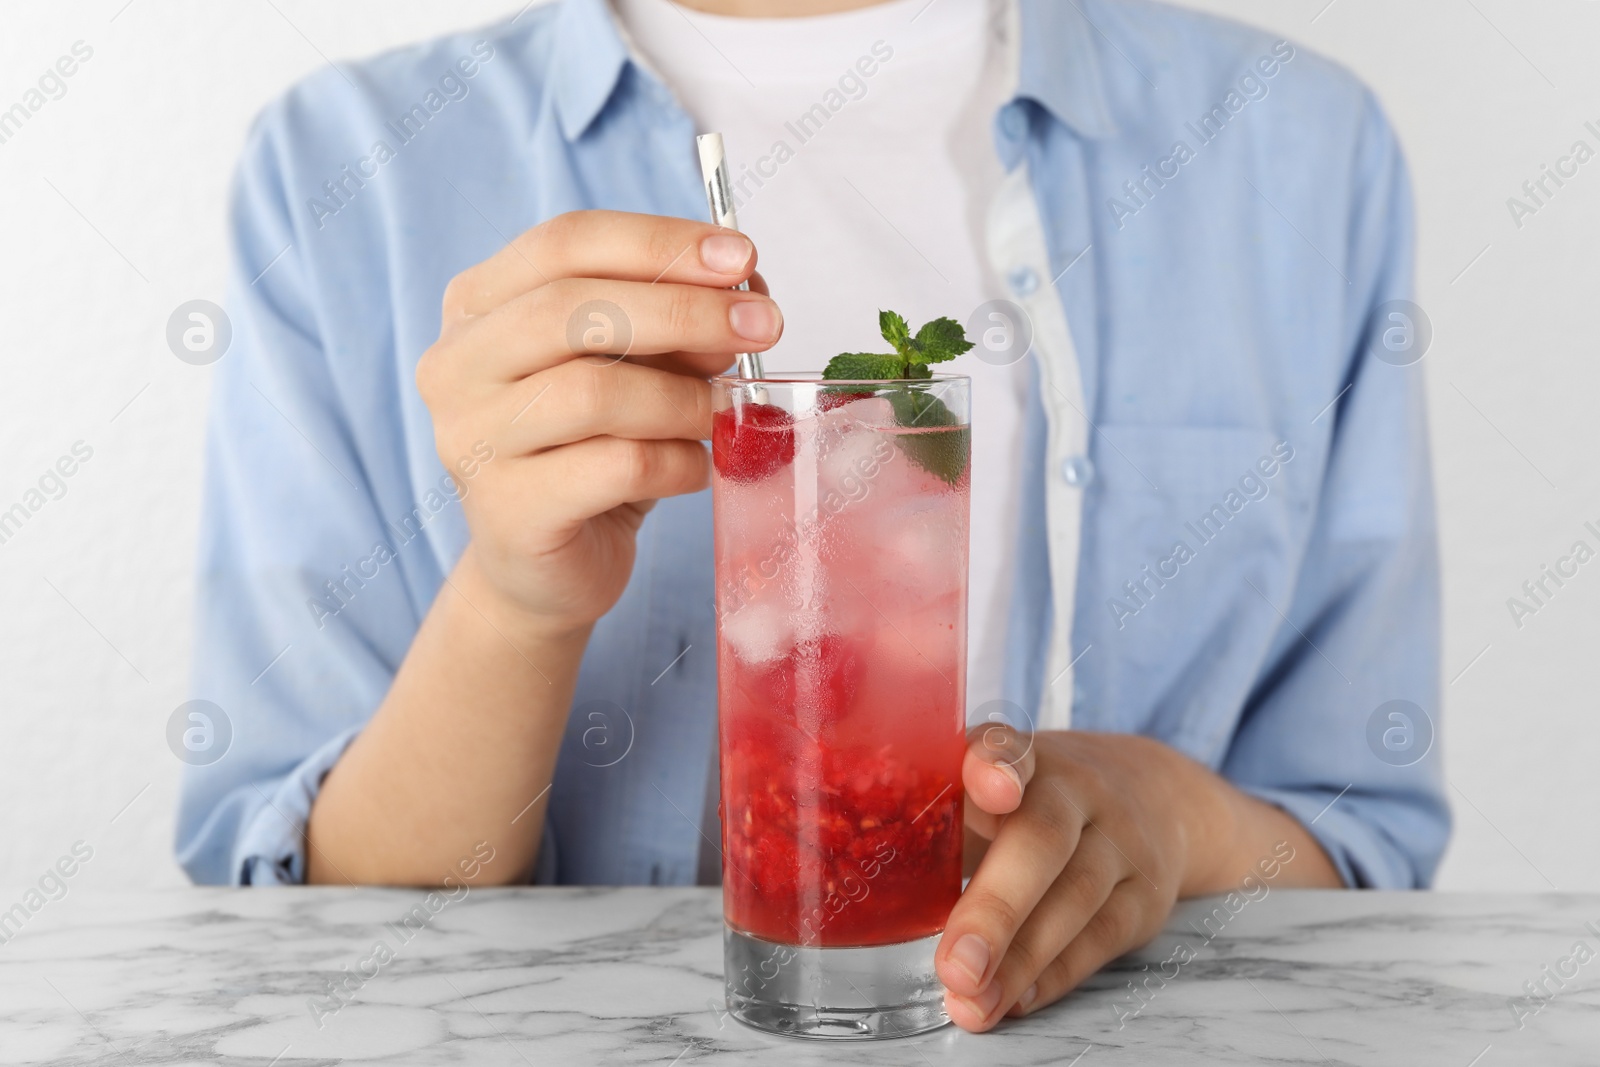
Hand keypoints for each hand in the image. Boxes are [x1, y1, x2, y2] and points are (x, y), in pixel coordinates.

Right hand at [416, 210, 781, 633]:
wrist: (549, 566)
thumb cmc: (591, 451)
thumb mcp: (633, 369)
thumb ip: (673, 324)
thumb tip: (745, 295)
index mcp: (477, 306)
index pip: (565, 242)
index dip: (659, 243)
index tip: (740, 257)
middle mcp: (455, 366)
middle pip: (571, 309)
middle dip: (683, 311)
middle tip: (762, 327)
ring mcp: (471, 441)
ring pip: (592, 392)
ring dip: (683, 396)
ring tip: (723, 411)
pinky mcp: (508, 512)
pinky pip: (614, 468)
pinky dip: (677, 461)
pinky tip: (697, 468)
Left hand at [934, 728, 1235, 1030]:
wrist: (1154, 795)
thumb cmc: (1035, 802)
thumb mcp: (991, 789)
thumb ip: (937, 819)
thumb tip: (857, 878)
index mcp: (1024, 757)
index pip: (1010, 748)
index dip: (997, 765)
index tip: (992, 788)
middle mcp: (1077, 789)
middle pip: (1043, 840)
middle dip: (996, 908)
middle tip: (955, 965)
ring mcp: (1120, 841)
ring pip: (1075, 899)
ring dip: (1018, 961)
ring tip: (970, 1001)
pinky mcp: (1145, 894)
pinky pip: (1100, 938)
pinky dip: (1053, 976)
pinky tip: (1013, 1000)